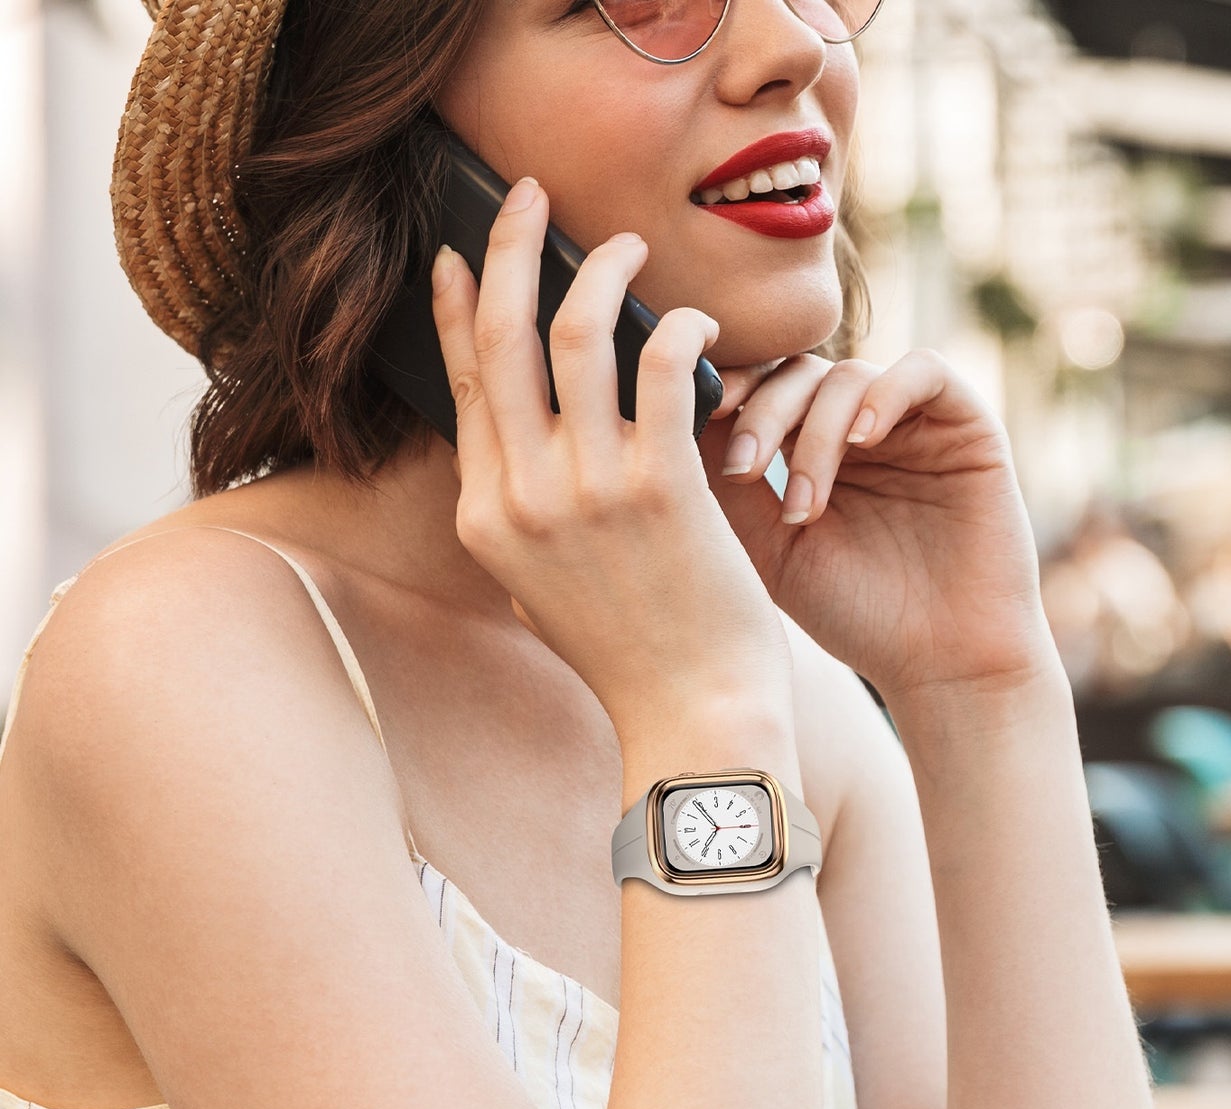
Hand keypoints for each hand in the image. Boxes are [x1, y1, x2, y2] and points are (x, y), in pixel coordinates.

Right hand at [429, 178, 793, 738]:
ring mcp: (587, 491)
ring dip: (600, 270)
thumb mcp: (541, 588)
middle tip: (529, 193)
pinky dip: (675, 327)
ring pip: (573, 334)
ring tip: (629, 244)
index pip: (462, 382)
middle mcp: (521, 496)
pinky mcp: (661, 489)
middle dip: (509, 248)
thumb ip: (523, 517)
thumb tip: (527, 447)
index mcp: (484, 516)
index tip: (462, 252)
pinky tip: (693, 319)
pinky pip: (659, 368)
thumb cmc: (628, 653)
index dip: (458, 306)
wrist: (690, 715)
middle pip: (498, 338)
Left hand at [695, 349, 1059, 701]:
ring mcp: (912, 425)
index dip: (724, 392)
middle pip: (796, 373)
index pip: (759, 390)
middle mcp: (858, 430)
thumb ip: (730, 487)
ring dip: (815, 434)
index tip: (688, 422)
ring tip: (805, 508)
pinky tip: (863, 442)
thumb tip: (675, 416)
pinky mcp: (967, 425)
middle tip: (742, 468)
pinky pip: (924, 370)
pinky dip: (885, 395)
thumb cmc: (854, 618)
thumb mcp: (772, 551)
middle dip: (761, 413)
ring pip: (847, 375)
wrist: (942, 666)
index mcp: (807, 452)